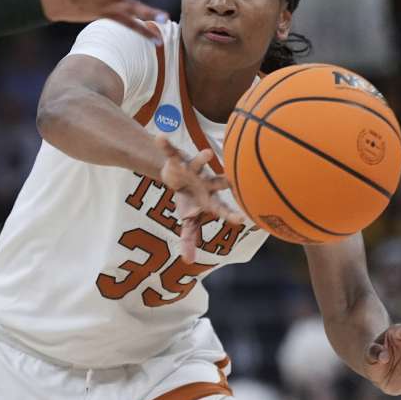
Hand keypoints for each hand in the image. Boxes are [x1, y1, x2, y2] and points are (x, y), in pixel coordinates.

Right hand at [155, 136, 242, 262]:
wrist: (178, 176)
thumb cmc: (189, 200)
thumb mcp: (188, 220)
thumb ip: (189, 239)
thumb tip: (188, 262)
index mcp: (209, 199)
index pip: (222, 209)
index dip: (230, 215)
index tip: (241, 221)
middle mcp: (205, 182)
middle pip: (217, 182)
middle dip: (224, 181)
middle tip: (233, 181)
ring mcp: (193, 169)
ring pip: (198, 163)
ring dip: (202, 158)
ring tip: (207, 153)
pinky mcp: (178, 159)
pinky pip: (171, 151)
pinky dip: (165, 145)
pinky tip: (159, 137)